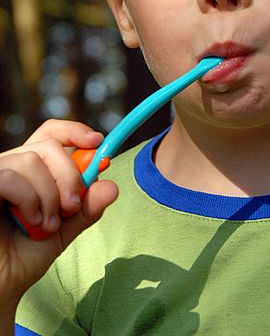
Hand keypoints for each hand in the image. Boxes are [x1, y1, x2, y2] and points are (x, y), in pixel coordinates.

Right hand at [0, 120, 117, 311]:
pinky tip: (31, 221)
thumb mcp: (65, 229)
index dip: (74, 131)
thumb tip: (112, 186)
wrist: (3, 284)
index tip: (98, 141)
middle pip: (48, 146)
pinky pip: (9, 177)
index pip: (51, 134)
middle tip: (72, 206)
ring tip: (47, 224)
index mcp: (31, 170)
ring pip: (31, 160)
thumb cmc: (25, 256)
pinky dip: (28, 199)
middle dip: (69, 175)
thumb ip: (86, 207)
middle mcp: (11, 166)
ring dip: (48, 195)